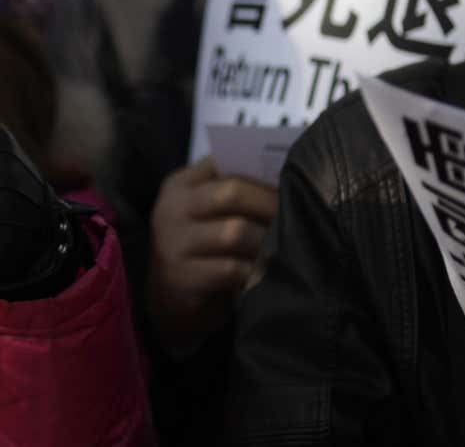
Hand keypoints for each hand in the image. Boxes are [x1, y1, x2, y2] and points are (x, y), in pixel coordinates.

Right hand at [146, 157, 276, 357]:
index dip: (259, 168)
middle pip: (230, 193)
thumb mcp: (205, 214)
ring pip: (234, 232)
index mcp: (179, 185)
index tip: (290, 175)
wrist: (168, 302)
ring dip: (265, 240)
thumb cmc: (201, 249)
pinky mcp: (181, 277)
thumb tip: (286, 174)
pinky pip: (230, 269)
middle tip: (296, 213)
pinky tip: (265, 272)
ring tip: (284, 245)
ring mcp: (172, 244)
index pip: (221, 161)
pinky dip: (253, 270)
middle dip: (269, 203)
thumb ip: (229, 192)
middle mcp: (170, 209)